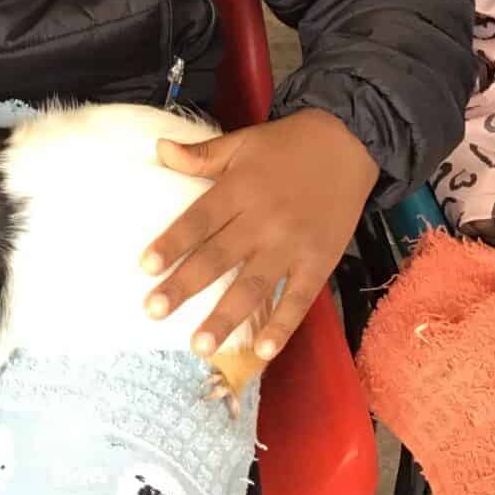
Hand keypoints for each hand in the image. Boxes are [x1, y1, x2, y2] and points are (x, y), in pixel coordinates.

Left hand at [141, 109, 377, 361]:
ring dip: (226, 318)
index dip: (172, 243)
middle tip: (154, 312)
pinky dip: (282, 326)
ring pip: (253, 286)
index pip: (199, 220)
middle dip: (185, 286)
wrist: (348, 144)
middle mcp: (262, 221)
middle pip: (218, 257)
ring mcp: (292, 246)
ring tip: (199, 346)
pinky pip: (298, 300)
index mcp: (239, 190)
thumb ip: (200, 154)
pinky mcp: (319, 263)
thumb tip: (158, 148)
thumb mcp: (241, 142)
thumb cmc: (286, 146)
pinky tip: (263, 352)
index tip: (146, 267)